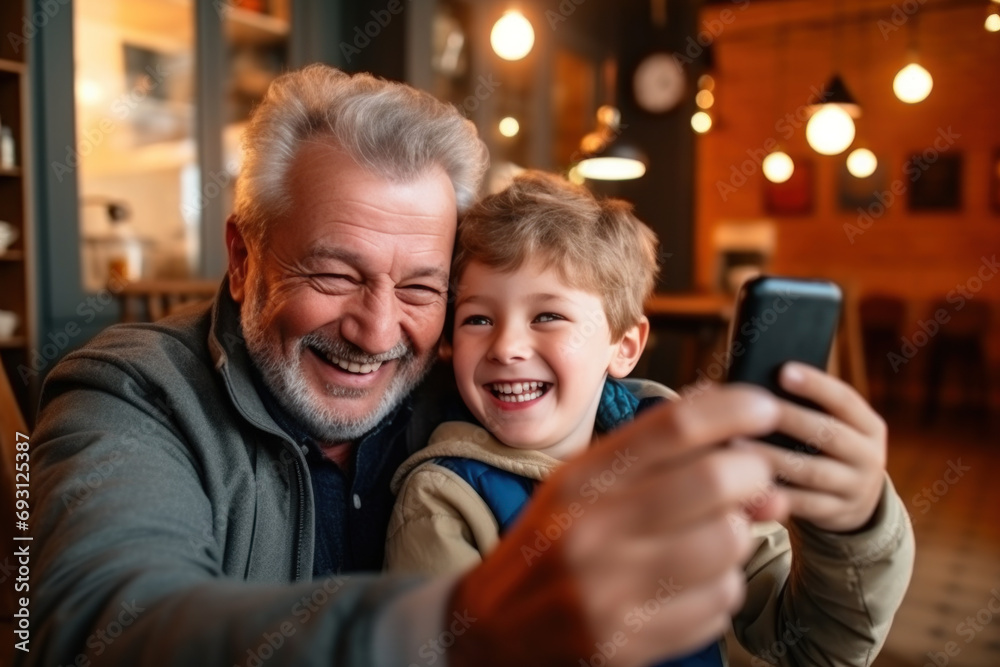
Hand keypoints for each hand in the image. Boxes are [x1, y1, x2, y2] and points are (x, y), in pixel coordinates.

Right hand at [448, 385, 788, 666]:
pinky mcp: (628, 642)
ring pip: (728, 545)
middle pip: (715, 480)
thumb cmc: (548, 547)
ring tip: (708, 543)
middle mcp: (591, 529)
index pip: (673, 427)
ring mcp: (609, 590)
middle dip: (752, 476)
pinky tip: (688, 588)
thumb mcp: (583, 490)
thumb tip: (750, 455)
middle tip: (750, 483)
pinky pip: (720, 604)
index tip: (765, 407)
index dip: (734, 409)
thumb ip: (657, 465)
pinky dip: (719, 591)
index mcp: (579, 480)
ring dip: (736, 539)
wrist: (490, 630)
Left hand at [739, 362, 886, 533]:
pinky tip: (745, 480)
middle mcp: (869, 456)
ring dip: (772, 457)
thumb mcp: (836, 426)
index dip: (815, 385)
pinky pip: (801, 504)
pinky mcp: (836, 514)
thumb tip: (757, 386)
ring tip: (736, 444)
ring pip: (811, 471)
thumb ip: (808, 406)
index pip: (845, 399)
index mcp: (869, 426)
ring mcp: (855, 489)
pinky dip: (773, 492)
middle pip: (828, 434)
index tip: (783, 371)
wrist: (858, 502)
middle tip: (750, 409)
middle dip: (788, 419)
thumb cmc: (828, 448)